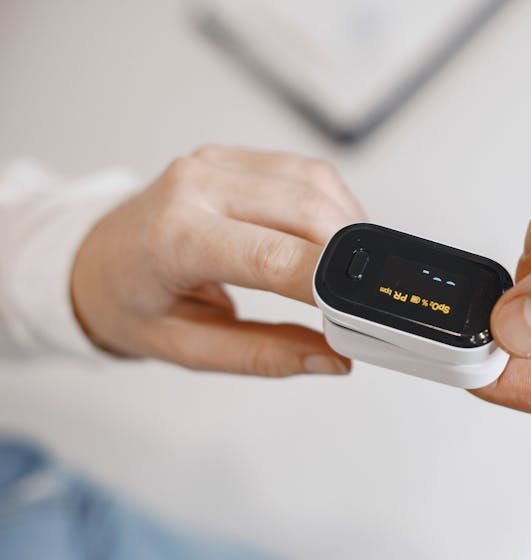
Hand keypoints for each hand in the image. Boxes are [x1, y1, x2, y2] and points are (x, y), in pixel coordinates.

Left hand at [71, 147, 364, 375]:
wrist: (91, 259)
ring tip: (348, 271)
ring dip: (346, 226)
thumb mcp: (187, 349)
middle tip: (365, 299)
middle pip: (306, 209)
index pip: (273, 257)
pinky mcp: (234, 156)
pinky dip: (331, 205)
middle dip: (351, 255)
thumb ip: (264, 355)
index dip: (328, 284)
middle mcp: (194, 187)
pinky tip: (327, 239)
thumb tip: (331, 357)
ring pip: (314, 182)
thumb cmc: (129, 302)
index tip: (361, 312)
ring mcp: (215, 163)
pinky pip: (303, 171)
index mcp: (174, 238)